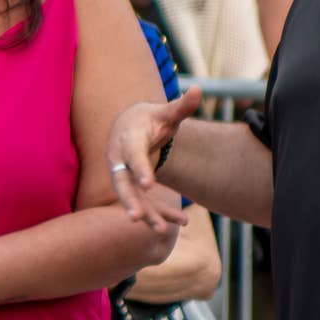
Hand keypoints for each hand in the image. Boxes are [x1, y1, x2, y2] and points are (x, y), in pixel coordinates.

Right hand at [108, 90, 201, 232]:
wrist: (127, 127)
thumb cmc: (148, 120)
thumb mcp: (164, 112)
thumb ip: (181, 106)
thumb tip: (198, 90)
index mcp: (128, 141)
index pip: (133, 157)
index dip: (140, 170)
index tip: (148, 185)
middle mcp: (121, 161)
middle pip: (122, 183)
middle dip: (129, 201)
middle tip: (136, 218)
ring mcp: (123, 176)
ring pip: (131, 198)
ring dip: (145, 213)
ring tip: (161, 230)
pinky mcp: (131, 187)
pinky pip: (144, 202)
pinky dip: (159, 212)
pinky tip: (181, 222)